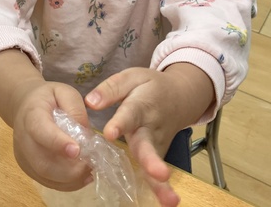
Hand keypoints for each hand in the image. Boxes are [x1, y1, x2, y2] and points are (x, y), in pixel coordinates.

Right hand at [0, 50, 92, 190]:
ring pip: (45, 176)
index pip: (40, 131)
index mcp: (31, 115)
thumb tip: (85, 134)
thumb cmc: (48, 98)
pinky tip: (82, 176)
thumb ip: (76, 108)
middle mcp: (23, 138)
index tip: (77, 150)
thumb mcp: (64, 91)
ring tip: (89, 170)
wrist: (24, 105)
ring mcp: (23, 156)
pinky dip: (67, 184)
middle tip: (91, 164)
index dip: (58, 142)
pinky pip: (47, 182)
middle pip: (42, 162)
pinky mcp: (28, 168)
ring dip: (70, 179)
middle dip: (69, 169)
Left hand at [84, 64, 213, 206]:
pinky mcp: (158, 155)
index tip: (110, 133)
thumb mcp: (132, 77)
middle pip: (149, 146)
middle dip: (152, 162)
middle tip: (160, 174)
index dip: (120, 124)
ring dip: (161, 183)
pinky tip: (166, 203)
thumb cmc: (150, 87)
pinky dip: (162, 189)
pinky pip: (155, 173)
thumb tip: (90, 103)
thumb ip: (111, 89)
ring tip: (168, 200)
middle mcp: (150, 128)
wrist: (181, 96)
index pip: (130, 115)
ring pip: (155, 164)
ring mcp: (156, 145)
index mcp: (141, 106)